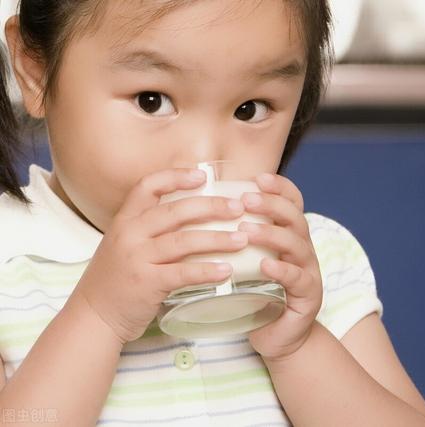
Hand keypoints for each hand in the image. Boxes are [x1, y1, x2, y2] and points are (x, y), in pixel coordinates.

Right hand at [71, 168, 249, 343]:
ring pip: (183, 241)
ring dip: (217, 238)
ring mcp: (136, 258)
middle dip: (211, 206)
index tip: (202, 176)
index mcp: (125, 220)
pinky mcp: (146, 283)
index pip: (147, 186)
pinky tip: (226, 270)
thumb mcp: (126, 245)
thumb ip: (151, 230)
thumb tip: (195, 216)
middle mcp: (129, 234)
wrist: (93, 317)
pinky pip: (182, 273)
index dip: (175, 177)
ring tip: (242, 239)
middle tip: (239, 208)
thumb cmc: (117, 280)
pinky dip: (207, 271)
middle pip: (175, 211)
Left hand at [238, 173, 322, 361]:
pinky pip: (297, 279)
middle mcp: (303, 248)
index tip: (257, 178)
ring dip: (271, 234)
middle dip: (271, 204)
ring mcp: (308, 271)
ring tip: (247, 231)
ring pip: (296, 244)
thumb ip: (238, 238)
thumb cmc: (258, 295)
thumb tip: (202, 212)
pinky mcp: (308, 295)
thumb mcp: (249, 261)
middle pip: (294, 217)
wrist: (278, 336)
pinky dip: (282, 270)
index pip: (292, 202)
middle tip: (246, 200)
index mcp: (290, 235)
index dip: (279, 187)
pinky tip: (265, 267)